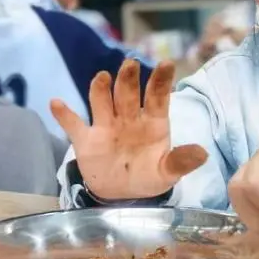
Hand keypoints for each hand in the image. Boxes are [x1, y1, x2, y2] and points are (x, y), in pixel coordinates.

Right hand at [50, 59, 207, 200]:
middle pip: (128, 93)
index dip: (161, 80)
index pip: (157, 96)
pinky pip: (73, 124)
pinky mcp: (85, 139)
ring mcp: (105, 126)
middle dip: (129, 79)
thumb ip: (181, 161)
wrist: (121, 194)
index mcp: (152, 122)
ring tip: (102, 78)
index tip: (166, 64)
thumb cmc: (147, 175)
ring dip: (101, 89)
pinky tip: (56, 103)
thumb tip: (203, 153)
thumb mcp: (167, 172)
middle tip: (130, 64)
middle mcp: (128, 118)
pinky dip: (64, 115)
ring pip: (102, 101)